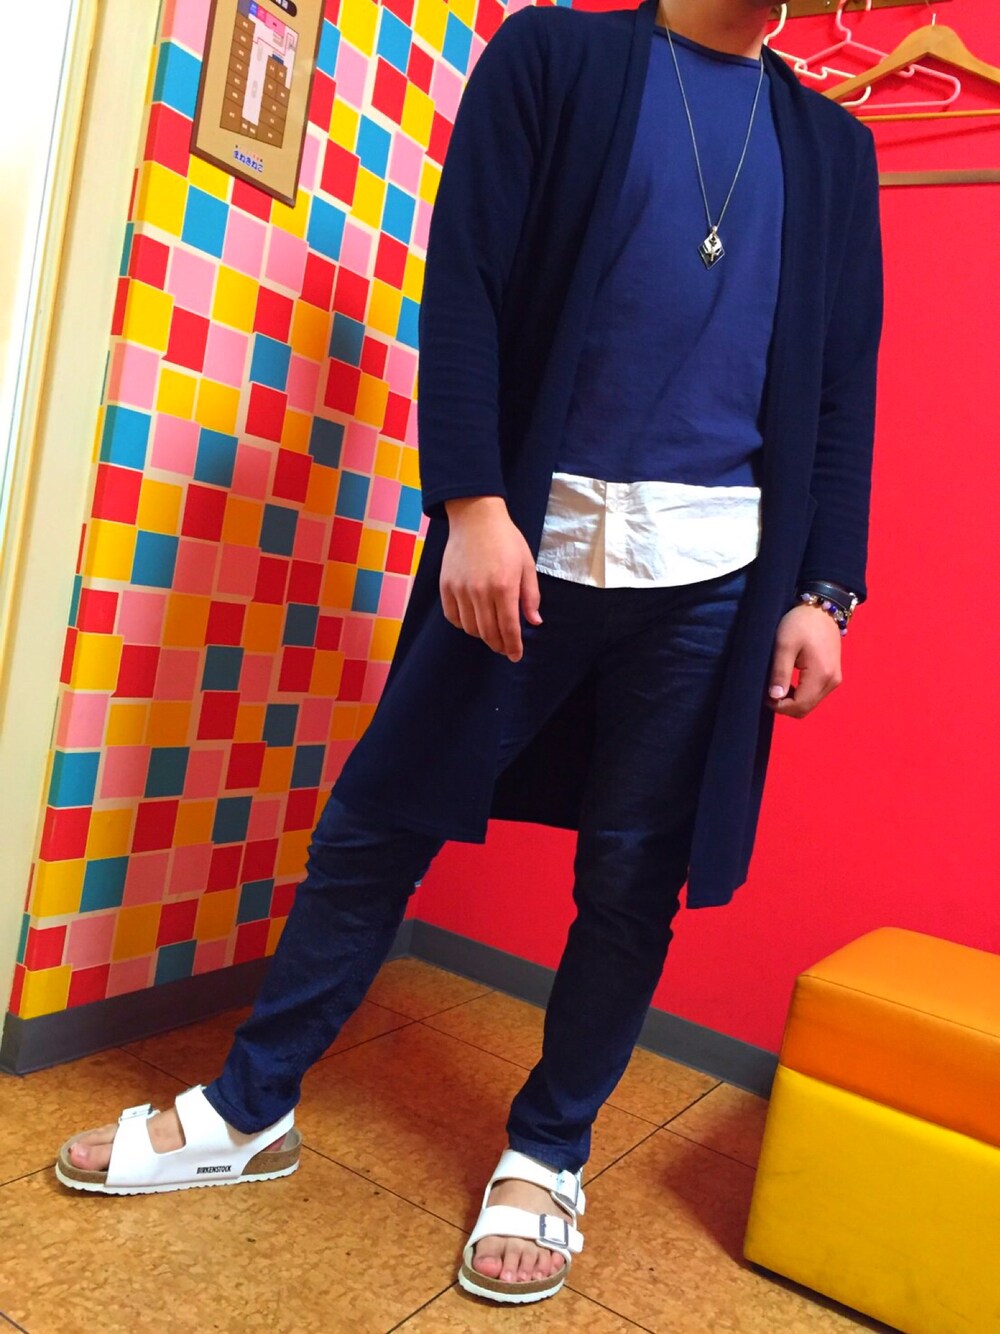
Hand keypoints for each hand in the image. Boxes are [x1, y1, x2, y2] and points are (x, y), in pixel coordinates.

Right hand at [440, 497, 541, 661]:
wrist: (475, 517)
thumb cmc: (506, 539)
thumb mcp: (526, 565)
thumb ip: (530, 596)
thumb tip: (533, 622)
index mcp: (504, 587)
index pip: (509, 628)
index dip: (513, 646)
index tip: (515, 656)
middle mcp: (481, 591)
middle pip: (488, 633)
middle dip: (498, 645)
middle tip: (504, 648)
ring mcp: (461, 589)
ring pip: (470, 627)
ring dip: (482, 636)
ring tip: (491, 633)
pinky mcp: (446, 585)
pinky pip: (453, 616)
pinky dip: (463, 624)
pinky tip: (472, 620)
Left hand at [766, 604, 842, 718]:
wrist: (822, 609)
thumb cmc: (800, 623)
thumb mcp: (784, 645)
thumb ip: (780, 672)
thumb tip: (775, 697)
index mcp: (821, 675)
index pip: (799, 706)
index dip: (779, 706)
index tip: (764, 694)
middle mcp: (832, 682)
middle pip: (805, 709)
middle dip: (784, 705)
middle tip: (768, 690)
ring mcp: (835, 680)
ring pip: (810, 704)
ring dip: (792, 700)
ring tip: (777, 684)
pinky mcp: (833, 676)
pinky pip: (815, 695)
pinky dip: (800, 694)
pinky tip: (789, 683)